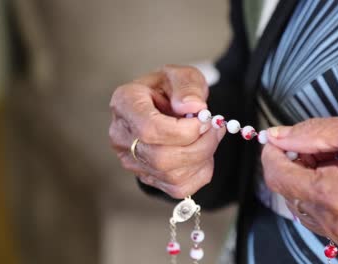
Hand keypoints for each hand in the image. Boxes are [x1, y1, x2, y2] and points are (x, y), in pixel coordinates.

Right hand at [109, 65, 224, 198]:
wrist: (170, 107)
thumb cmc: (173, 90)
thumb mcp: (183, 75)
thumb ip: (188, 86)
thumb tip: (193, 107)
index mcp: (125, 103)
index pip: (149, 129)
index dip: (183, 131)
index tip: (204, 120)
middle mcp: (122, 135)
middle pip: (161, 158)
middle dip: (199, 146)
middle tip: (215, 129)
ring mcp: (132, 160)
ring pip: (171, 175)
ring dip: (202, 158)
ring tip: (210, 137)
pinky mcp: (147, 177)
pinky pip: (178, 188)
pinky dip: (199, 173)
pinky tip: (202, 154)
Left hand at [262, 109, 337, 252]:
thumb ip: (310, 132)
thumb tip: (277, 136)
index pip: (279, 178)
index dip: (272, 156)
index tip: (275, 142)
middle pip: (288, 191)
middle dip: (293, 164)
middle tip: (314, 145)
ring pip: (300, 204)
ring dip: (305, 178)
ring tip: (331, 159)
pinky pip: (317, 215)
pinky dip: (317, 193)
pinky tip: (337, 175)